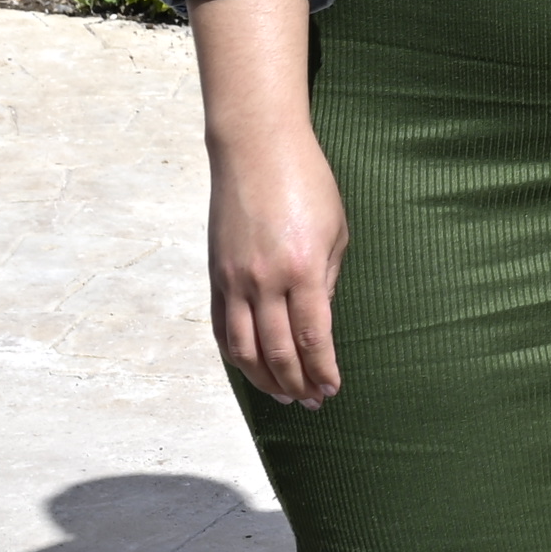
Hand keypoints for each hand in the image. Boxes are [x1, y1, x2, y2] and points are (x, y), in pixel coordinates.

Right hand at [208, 117, 348, 408]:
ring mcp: (234, 280)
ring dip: (263, 380)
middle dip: (297, 384)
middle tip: (312, 402)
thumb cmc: (307, 183)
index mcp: (303, 269)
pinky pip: (222, 327)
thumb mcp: (335, 231)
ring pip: (242, 349)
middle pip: (277, 352)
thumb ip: (327, 282)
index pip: (313, 338)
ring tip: (283, 395)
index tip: (331, 389)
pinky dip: (236, 354)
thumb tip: (318, 325)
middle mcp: (264, 281)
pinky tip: (251, 367)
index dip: (322, 371)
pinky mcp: (215, 275)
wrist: (256, 149)